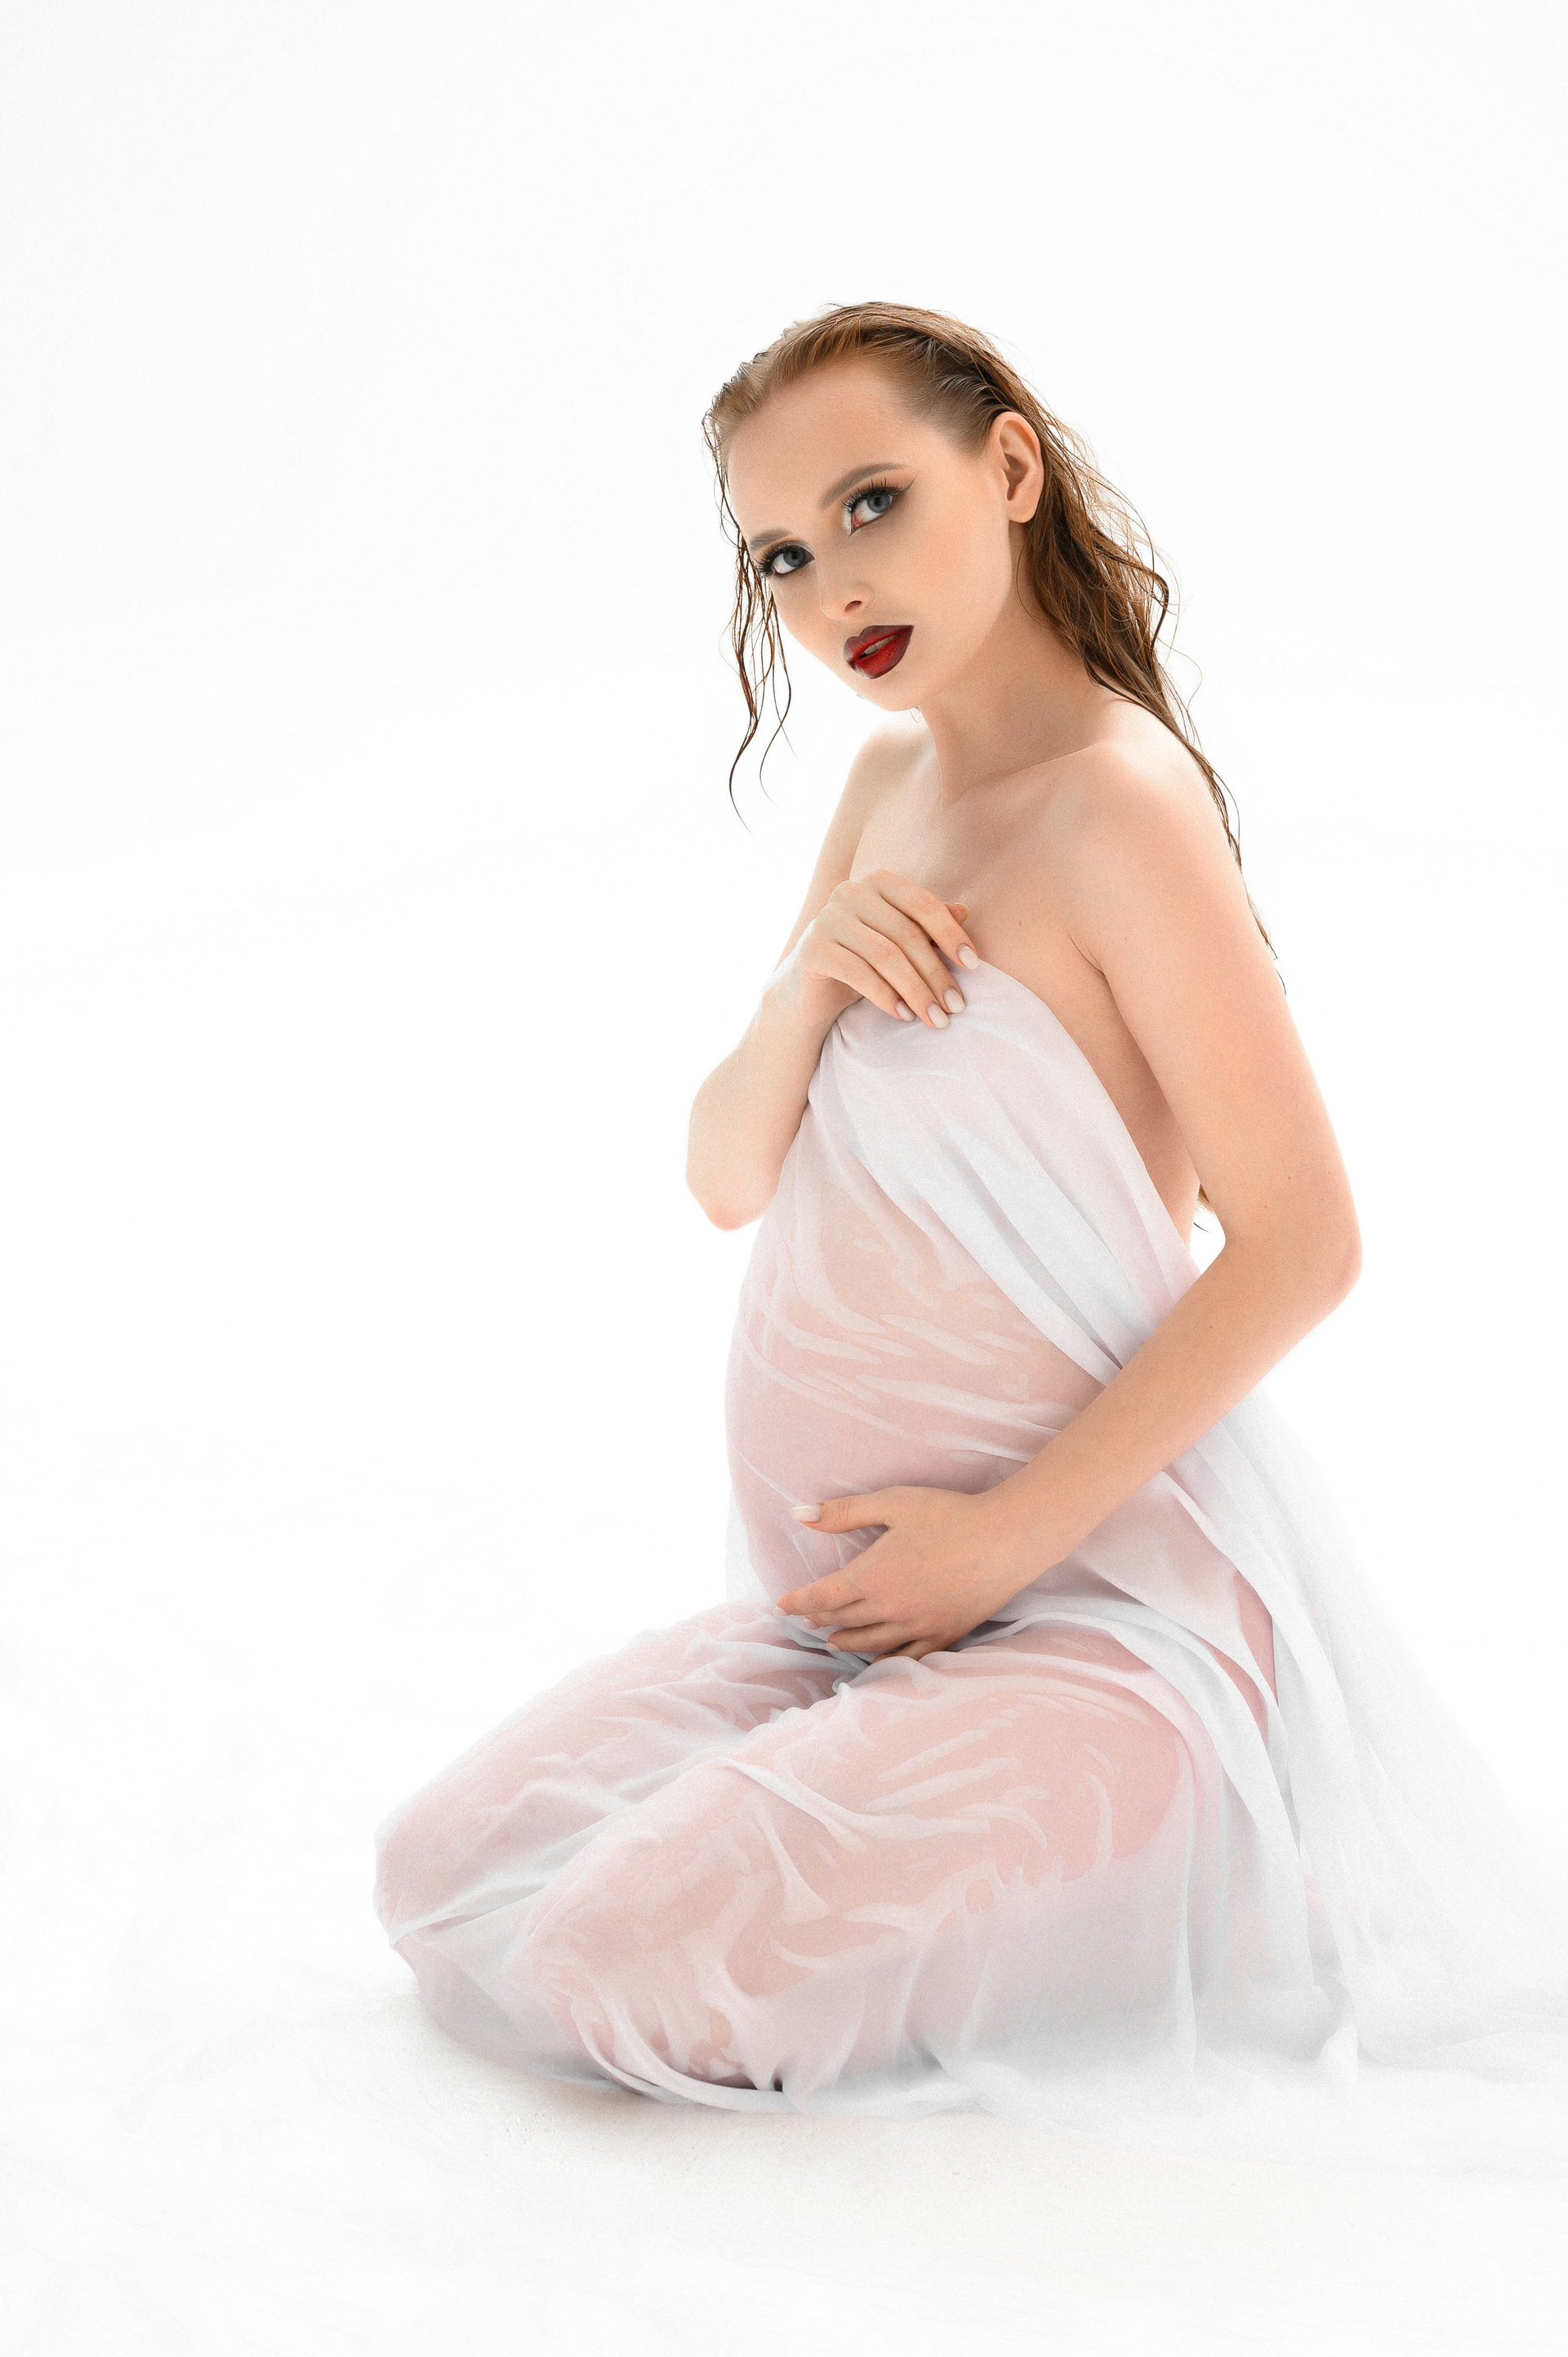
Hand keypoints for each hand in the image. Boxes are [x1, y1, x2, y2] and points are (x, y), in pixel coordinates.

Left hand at [776, 1484, 1043, 1660]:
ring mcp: (918, 1626)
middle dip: (819, 1619)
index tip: (781, 1605)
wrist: (1007, 1539)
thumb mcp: (893, 1503)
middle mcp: (889, 1608)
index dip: (798, 1602)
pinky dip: (886, 1661)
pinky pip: (907, 1656)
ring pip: (871, 1642)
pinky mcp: (944, 1634)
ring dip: (847, 1641)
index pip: (822, 1596)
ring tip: (833, 1641)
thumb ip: (843, 1512)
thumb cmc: (950, 1515)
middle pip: (844, 1620)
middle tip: (805, 1618)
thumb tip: (798, 1514)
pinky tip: (880, 1660)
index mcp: (872, 1576)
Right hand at [786, 873, 979, 1033]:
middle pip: (906, 934)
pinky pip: (858, 973)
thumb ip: (927, 925)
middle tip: (956, 1006)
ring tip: (935, 1018)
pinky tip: (903, 1016)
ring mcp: (827, 918)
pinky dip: (886, 997)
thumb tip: (965, 911)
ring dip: (916, 991)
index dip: (951, 934)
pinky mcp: (812, 948)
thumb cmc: (864, 964)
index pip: (923, 904)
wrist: (810, 992)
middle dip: (936, 974)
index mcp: (877, 882)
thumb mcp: (900, 944)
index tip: (974, 967)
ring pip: (885, 955)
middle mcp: (850, 892)